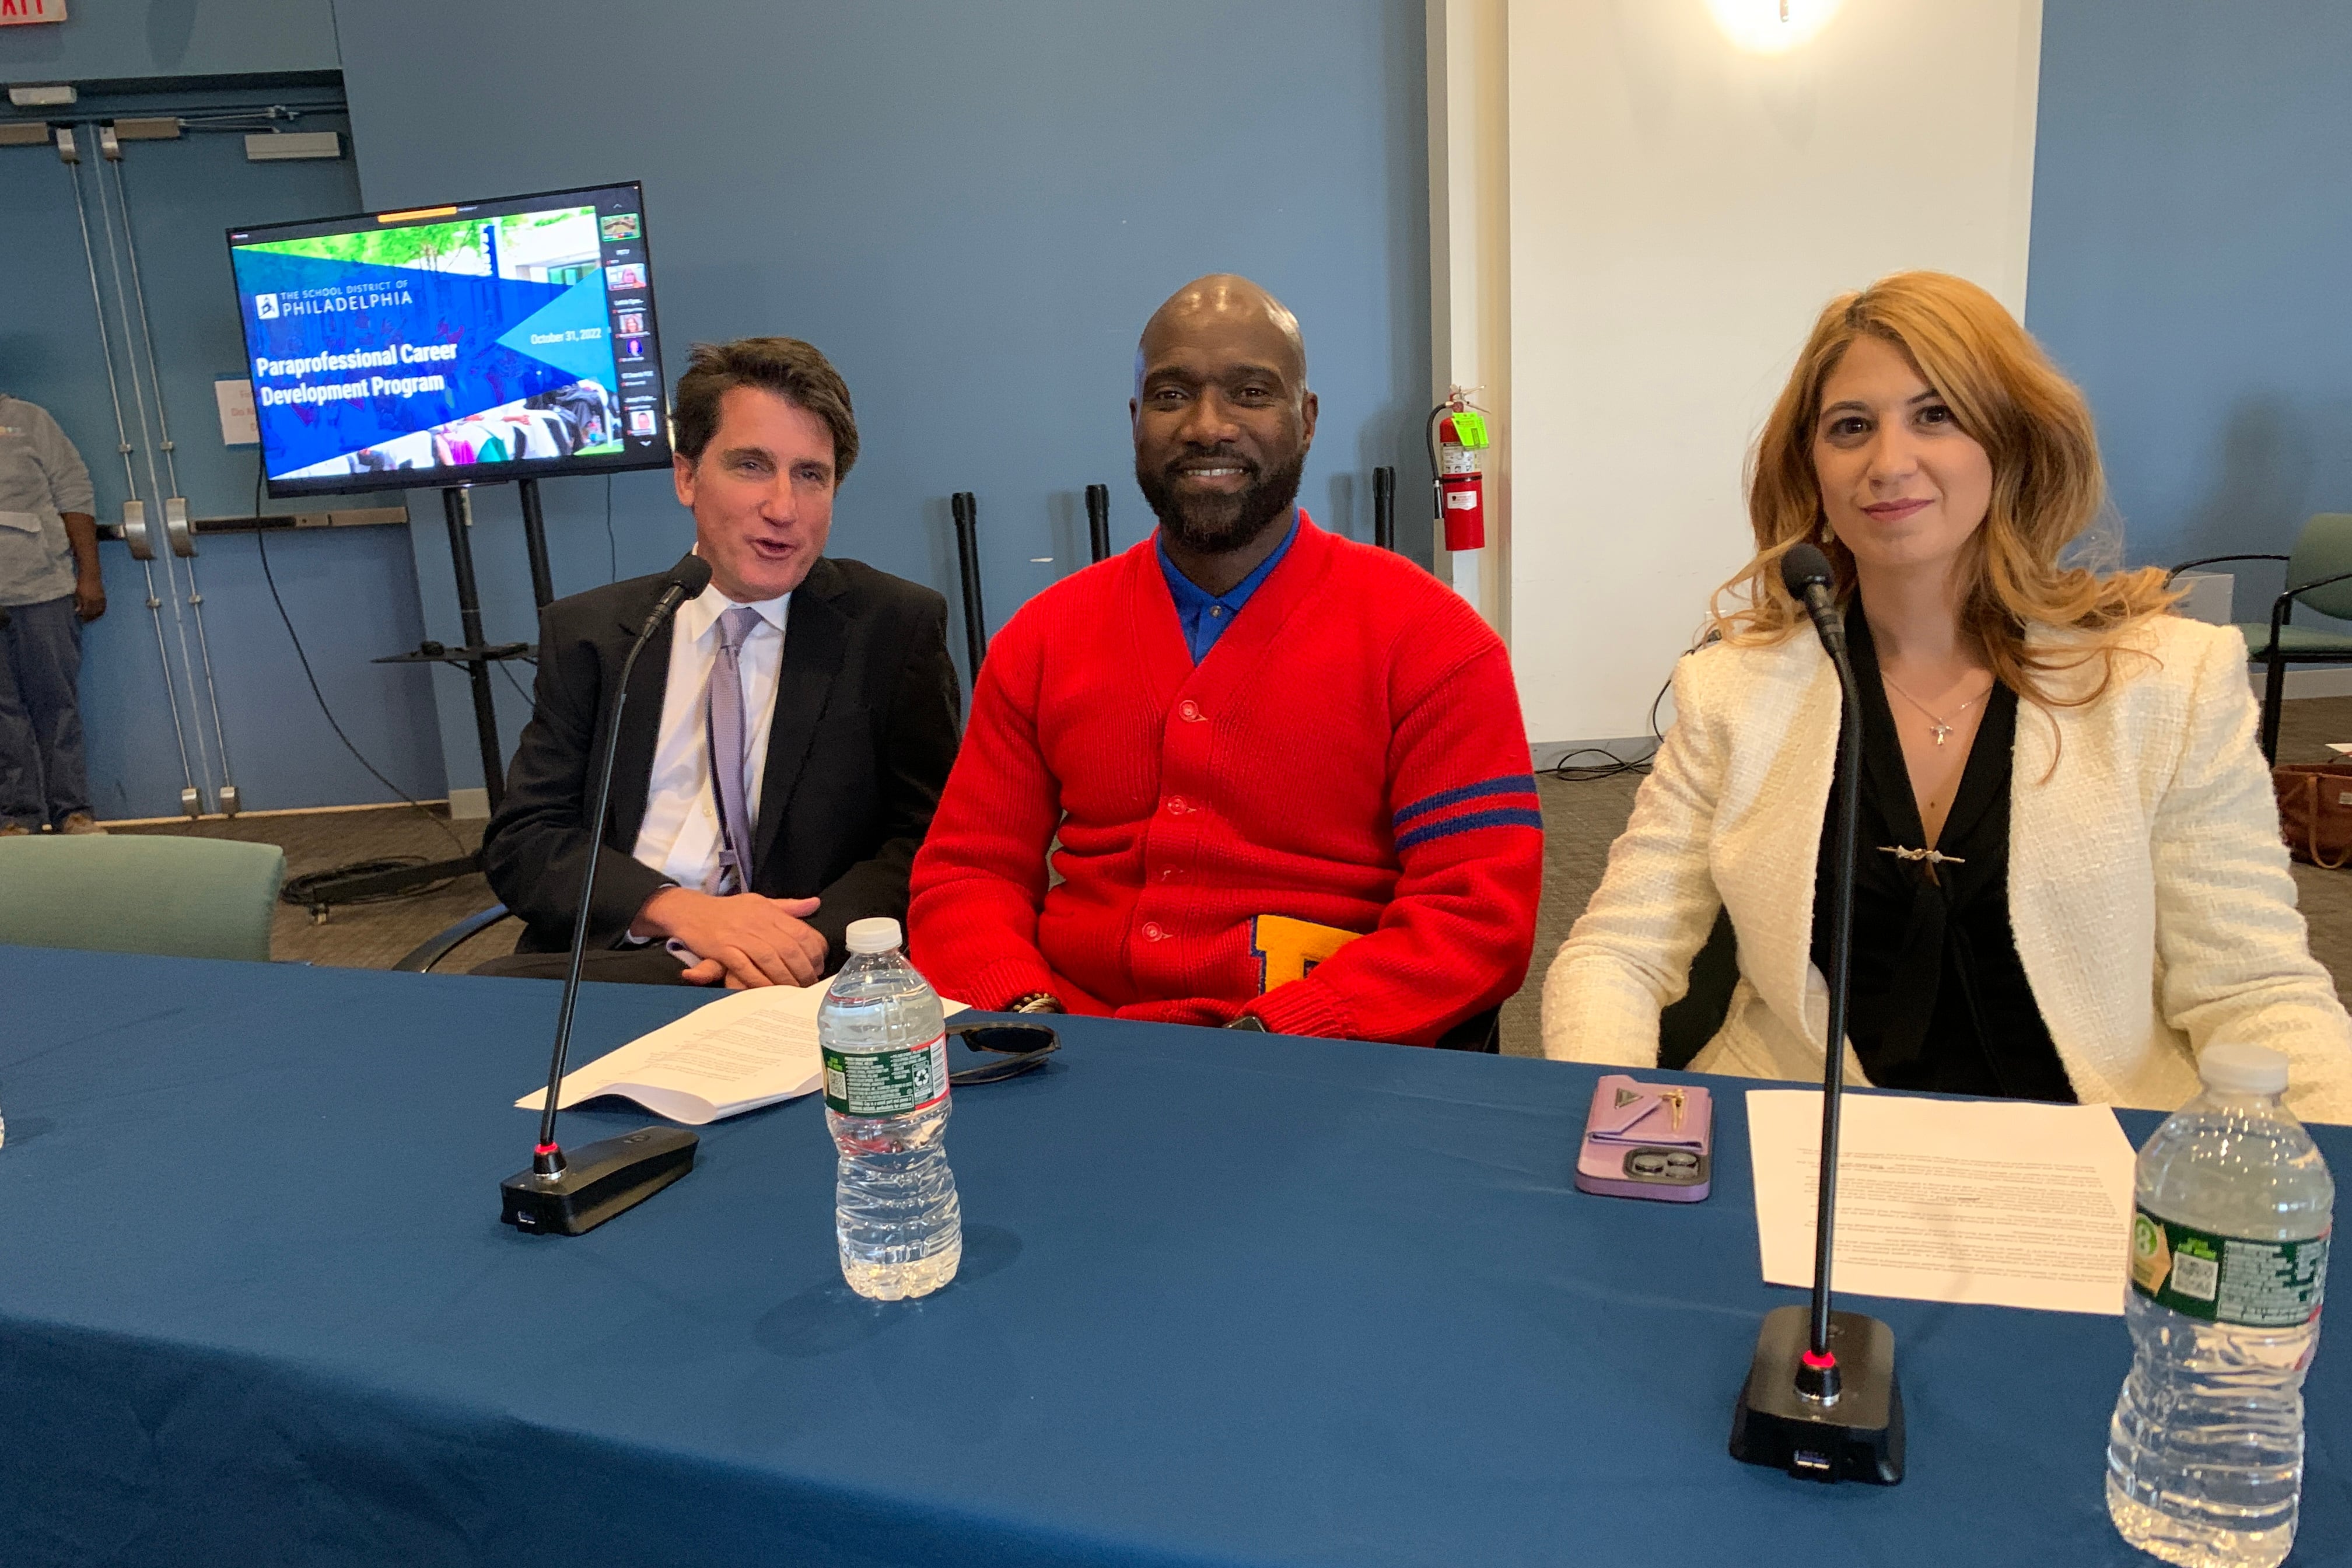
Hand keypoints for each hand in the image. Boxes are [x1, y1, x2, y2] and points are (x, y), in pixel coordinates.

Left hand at [74, 572, 104, 621]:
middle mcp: (96, 601)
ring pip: (100, 610)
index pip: (87, 612)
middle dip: (90, 617)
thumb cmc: (82, 583)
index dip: (84, 617)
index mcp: (88, 600)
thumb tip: (78, 610)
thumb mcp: (77, 593)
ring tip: (92, 617)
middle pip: (94, 613)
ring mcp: (101, 599)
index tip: (81, 619)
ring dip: (96, 615)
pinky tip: (98, 612)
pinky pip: (104, 606)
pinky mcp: (104, 597)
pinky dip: (101, 611)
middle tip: (86, 620)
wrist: (91, 574)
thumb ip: (78, 602)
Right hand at [632, 887, 826, 988]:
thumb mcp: (760, 902)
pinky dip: (759, 981)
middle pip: (789, 949)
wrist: (690, 911)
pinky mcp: (723, 948)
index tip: (819, 966)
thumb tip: (815, 904)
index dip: (815, 952)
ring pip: (770, 959)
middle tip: (810, 984)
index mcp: (769, 912)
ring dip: (785, 978)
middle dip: (804, 970)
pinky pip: (745, 968)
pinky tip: (770, 991)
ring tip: (795, 991)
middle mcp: (757, 922)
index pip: (802, 932)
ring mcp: (739, 936)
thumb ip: (788, 907)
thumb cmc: (728, 910)